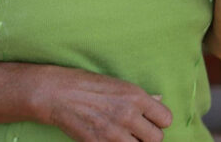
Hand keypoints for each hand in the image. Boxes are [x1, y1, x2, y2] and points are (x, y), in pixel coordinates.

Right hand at [34, 66, 171, 141]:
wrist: (55, 94)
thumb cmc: (83, 84)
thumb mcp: (114, 83)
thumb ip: (139, 95)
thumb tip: (159, 100)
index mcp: (134, 96)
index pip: (166, 119)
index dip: (158, 121)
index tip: (149, 120)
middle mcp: (128, 115)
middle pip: (157, 138)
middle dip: (147, 136)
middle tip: (134, 131)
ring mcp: (114, 133)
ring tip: (121, 135)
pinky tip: (108, 138)